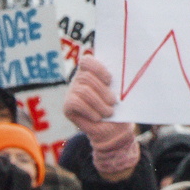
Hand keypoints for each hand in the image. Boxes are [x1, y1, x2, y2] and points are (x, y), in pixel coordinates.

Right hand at [63, 58, 140, 179]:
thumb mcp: (120, 93)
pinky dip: (89, 111)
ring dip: (99, 103)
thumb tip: (122, 78)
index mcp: (92, 71)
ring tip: (109, 112)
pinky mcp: (67, 106)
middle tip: (114, 102)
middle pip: (86, 77)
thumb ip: (117, 82)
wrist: (112, 128)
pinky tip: (98, 117)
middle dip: (102, 91)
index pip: (87, 61)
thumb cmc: (118, 107)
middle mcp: (79, 79)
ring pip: (83, 91)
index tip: (109, 80)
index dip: (97, 69)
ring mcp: (72, 91)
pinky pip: (76, 103)